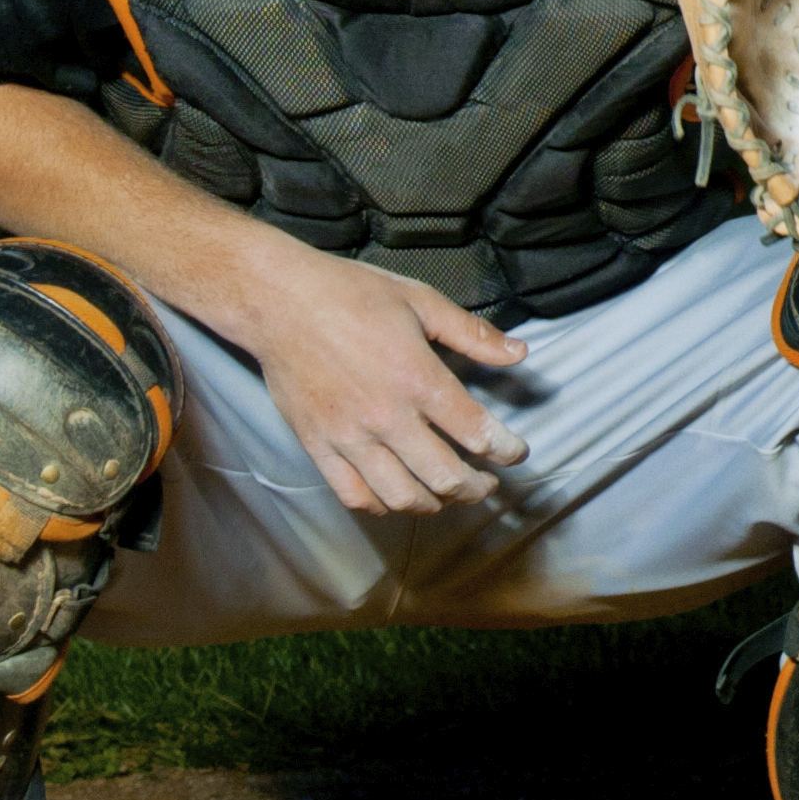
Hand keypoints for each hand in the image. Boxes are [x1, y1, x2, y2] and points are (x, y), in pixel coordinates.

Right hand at [237, 245, 529, 512]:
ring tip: (449, 494)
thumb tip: (520, 353)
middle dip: (477, 488)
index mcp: (417, 379)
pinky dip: (382, 505)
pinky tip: (398, 496)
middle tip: (488, 483)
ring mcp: (347, 437)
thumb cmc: (351, 294)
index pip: (476, 433)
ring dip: (435, 503)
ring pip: (401, 496)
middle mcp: (385, 416)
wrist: (278, 300)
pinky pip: (353, 495)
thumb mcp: (422, 301)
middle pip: (444, 477)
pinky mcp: (316, 446)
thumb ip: (473, 333)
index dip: (507, 450)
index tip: (517, 454)